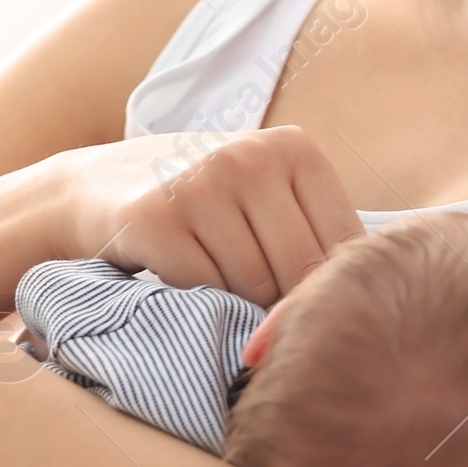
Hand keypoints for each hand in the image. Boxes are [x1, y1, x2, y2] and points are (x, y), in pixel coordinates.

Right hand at [55, 124, 361, 306]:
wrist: (97, 187)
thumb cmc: (203, 202)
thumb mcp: (268, 195)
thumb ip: (315, 233)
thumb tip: (370, 303)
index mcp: (294, 148)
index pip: (342, 245)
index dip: (328, 290)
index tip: (308, 307)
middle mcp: (248, 157)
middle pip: (299, 270)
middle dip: (284, 306)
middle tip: (262, 318)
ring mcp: (198, 184)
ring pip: (252, 286)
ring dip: (240, 308)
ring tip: (221, 293)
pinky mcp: (153, 218)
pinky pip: (202, 290)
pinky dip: (198, 304)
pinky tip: (184, 285)